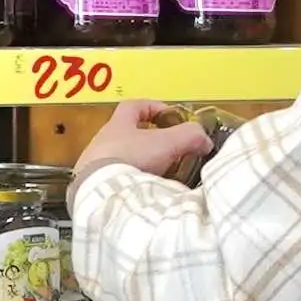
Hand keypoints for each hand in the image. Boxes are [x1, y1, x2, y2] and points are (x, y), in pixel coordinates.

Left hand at [79, 107, 215, 183]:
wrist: (103, 193)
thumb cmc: (132, 158)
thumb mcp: (167, 142)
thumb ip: (190, 136)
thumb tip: (205, 140)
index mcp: (118, 125)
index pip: (134, 106)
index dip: (154, 108)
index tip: (171, 117)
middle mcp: (103, 142)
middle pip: (129, 135)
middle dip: (151, 143)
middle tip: (171, 153)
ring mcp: (95, 166)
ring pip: (123, 160)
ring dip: (142, 165)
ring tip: (161, 177)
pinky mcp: (95, 188)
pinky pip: (117, 181)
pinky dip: (133, 184)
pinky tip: (146, 193)